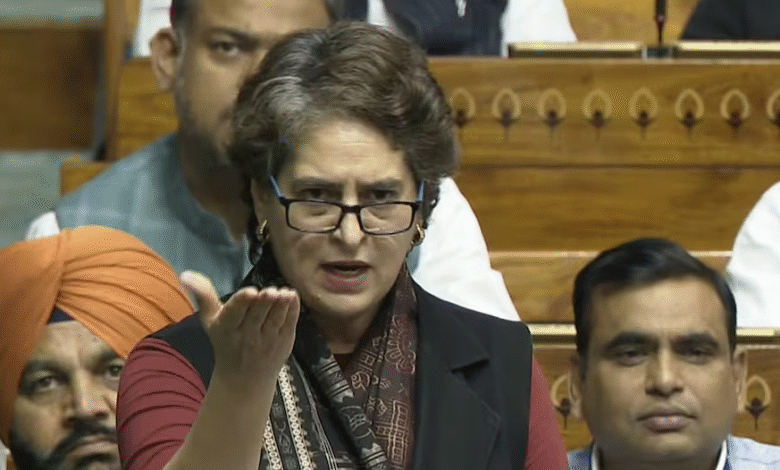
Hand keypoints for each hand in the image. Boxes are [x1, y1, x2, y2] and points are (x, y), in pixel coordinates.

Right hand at [179, 271, 299, 385]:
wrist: (244, 380)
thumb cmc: (225, 343)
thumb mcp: (210, 321)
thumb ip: (203, 295)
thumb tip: (185, 274)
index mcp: (227, 328)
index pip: (235, 313)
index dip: (243, 302)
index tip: (251, 292)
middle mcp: (247, 335)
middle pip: (257, 314)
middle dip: (264, 302)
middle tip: (270, 291)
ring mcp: (268, 339)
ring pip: (275, 319)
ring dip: (280, 305)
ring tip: (284, 293)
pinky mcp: (284, 341)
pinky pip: (289, 323)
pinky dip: (292, 310)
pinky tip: (292, 296)